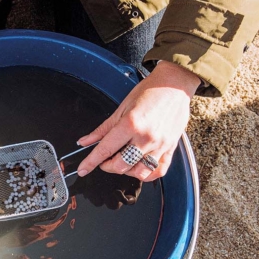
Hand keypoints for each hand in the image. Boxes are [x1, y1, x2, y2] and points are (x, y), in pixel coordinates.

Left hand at [76, 62, 200, 180]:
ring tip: (122, 160)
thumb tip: (85, 141)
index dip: (91, 162)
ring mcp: (160, 145)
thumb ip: (102, 129)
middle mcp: (146, 137)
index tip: (83, 169)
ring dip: (126, 171)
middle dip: (107, 166)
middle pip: (121, 165)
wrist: (174, 85)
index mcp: (130, 124)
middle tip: (104, 159)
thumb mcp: (121, 108)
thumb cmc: (149, 92)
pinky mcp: (171, 148)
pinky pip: (158, 171)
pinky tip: (138, 166)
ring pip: (139, 172)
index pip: (105, 149)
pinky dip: (146, 173)